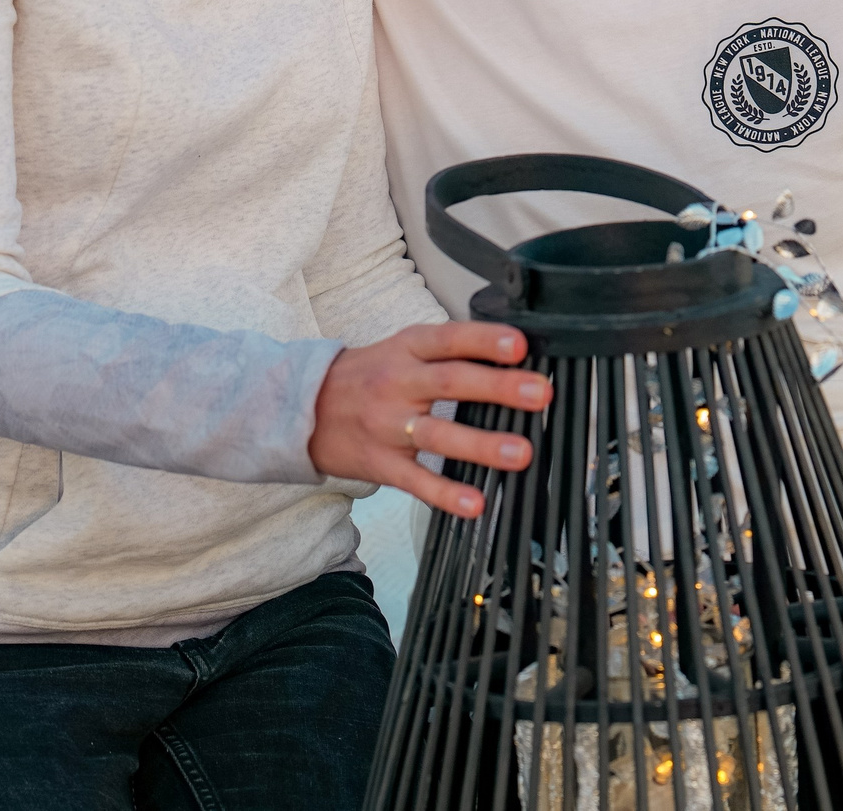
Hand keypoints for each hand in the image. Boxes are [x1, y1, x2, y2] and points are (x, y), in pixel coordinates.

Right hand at [309, 322, 551, 519]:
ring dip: (481, 444)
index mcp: (407, 349)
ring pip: (437, 433)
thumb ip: (449, 352)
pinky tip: (475, 503)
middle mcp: (398, 383)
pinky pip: (416, 480)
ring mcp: (388, 425)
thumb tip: (514, 357)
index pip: (450, 339)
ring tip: (520, 452)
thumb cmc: (368, 375)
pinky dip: (446, 493)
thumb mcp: (401, 349)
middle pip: (450, 382)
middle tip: (540, 394)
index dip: (484, 340)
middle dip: (498, 388)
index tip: (519, 345)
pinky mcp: (381, 464)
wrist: (302, 408)